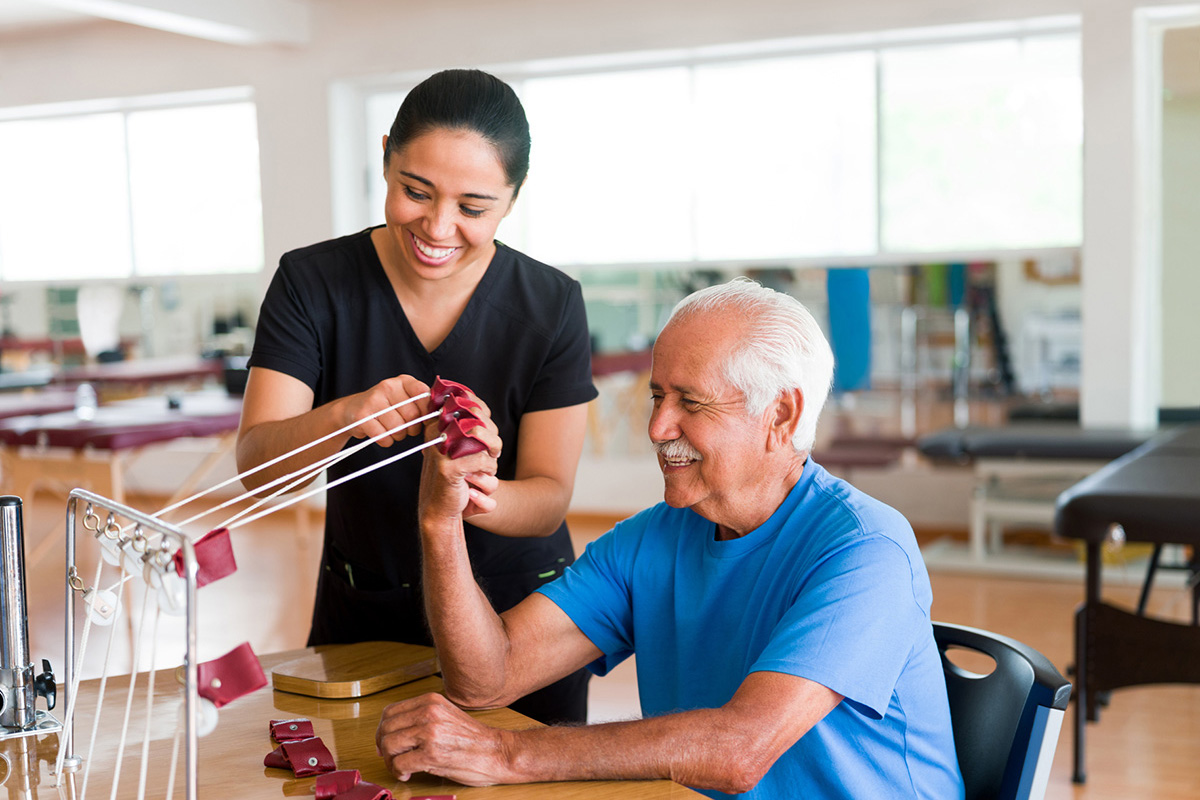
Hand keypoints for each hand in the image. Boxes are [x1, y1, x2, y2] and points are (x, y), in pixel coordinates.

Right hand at [338, 374, 430, 445]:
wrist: (353, 409)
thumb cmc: (386, 407)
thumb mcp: (404, 398)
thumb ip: (421, 404)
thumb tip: (439, 417)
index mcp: (403, 381)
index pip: (424, 395)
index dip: (427, 412)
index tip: (424, 419)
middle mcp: (388, 386)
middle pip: (412, 416)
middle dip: (412, 428)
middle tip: (405, 428)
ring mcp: (374, 399)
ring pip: (398, 428)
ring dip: (398, 435)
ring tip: (391, 429)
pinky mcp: (362, 415)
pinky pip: (384, 437)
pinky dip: (386, 441)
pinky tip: (381, 433)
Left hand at [376, 693, 512, 786]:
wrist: (497, 752)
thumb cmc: (474, 739)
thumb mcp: (445, 716)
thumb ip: (421, 718)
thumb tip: (392, 732)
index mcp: (431, 701)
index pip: (390, 712)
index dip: (383, 730)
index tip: (386, 742)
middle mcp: (429, 712)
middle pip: (386, 728)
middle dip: (384, 747)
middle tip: (392, 758)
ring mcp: (430, 732)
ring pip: (389, 745)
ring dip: (391, 761)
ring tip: (402, 767)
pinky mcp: (432, 754)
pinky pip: (400, 763)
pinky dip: (400, 772)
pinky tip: (410, 773)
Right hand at [419, 390, 501, 522]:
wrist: (440, 510)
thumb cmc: (455, 476)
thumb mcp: (459, 447)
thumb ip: (467, 427)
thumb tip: (479, 407)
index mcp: (436, 423)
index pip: (466, 401)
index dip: (483, 412)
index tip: (487, 429)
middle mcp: (435, 432)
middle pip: (478, 416)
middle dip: (492, 435)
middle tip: (492, 452)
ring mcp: (440, 450)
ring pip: (482, 436)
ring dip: (493, 452)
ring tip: (490, 463)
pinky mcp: (448, 468)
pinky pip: (482, 460)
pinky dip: (488, 469)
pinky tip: (482, 476)